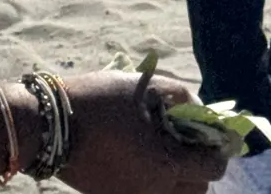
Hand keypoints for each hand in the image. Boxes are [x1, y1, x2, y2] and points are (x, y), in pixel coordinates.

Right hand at [56, 71, 227, 193]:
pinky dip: (159, 181)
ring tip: (169, 147)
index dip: (218, 147)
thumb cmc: (103, 101)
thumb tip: (201, 111)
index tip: (212, 130)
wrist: (52, 126)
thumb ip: (183, 98)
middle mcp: (153, 191)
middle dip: (201, 165)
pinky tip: (147, 155)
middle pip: (198, 188)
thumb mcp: (149, 87)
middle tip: (190, 138)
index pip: (213, 168)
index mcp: (165, 165)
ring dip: (181, 176)